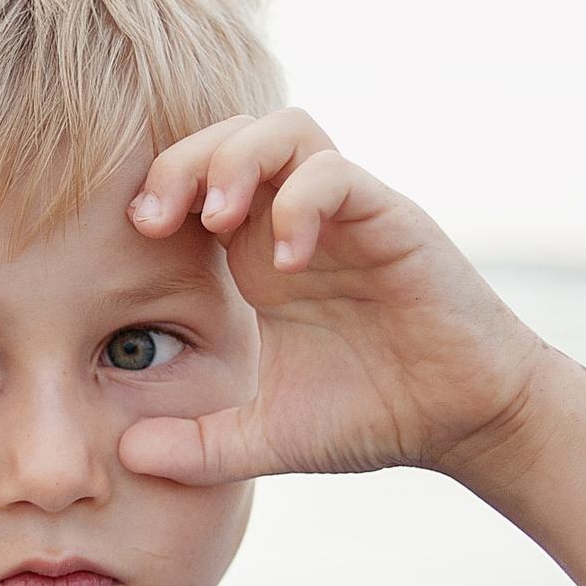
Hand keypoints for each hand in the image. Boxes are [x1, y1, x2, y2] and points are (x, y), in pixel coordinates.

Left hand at [118, 110, 551, 486]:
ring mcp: (346, 216)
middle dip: (181, 161)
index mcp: (257, 257)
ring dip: (238, 159)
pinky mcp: (391, 220)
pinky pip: (337, 175)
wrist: (461, 423)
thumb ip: (197, 447)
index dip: (157, 190)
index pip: (196, 181)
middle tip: (155, 220)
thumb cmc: (370, 417)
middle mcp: (298, 222)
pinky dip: (301, 201)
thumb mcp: (265, 439)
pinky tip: (289, 262)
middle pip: (230, 135)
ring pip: (286, 129)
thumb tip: (124, 457)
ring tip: (217, 218)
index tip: (132, 239)